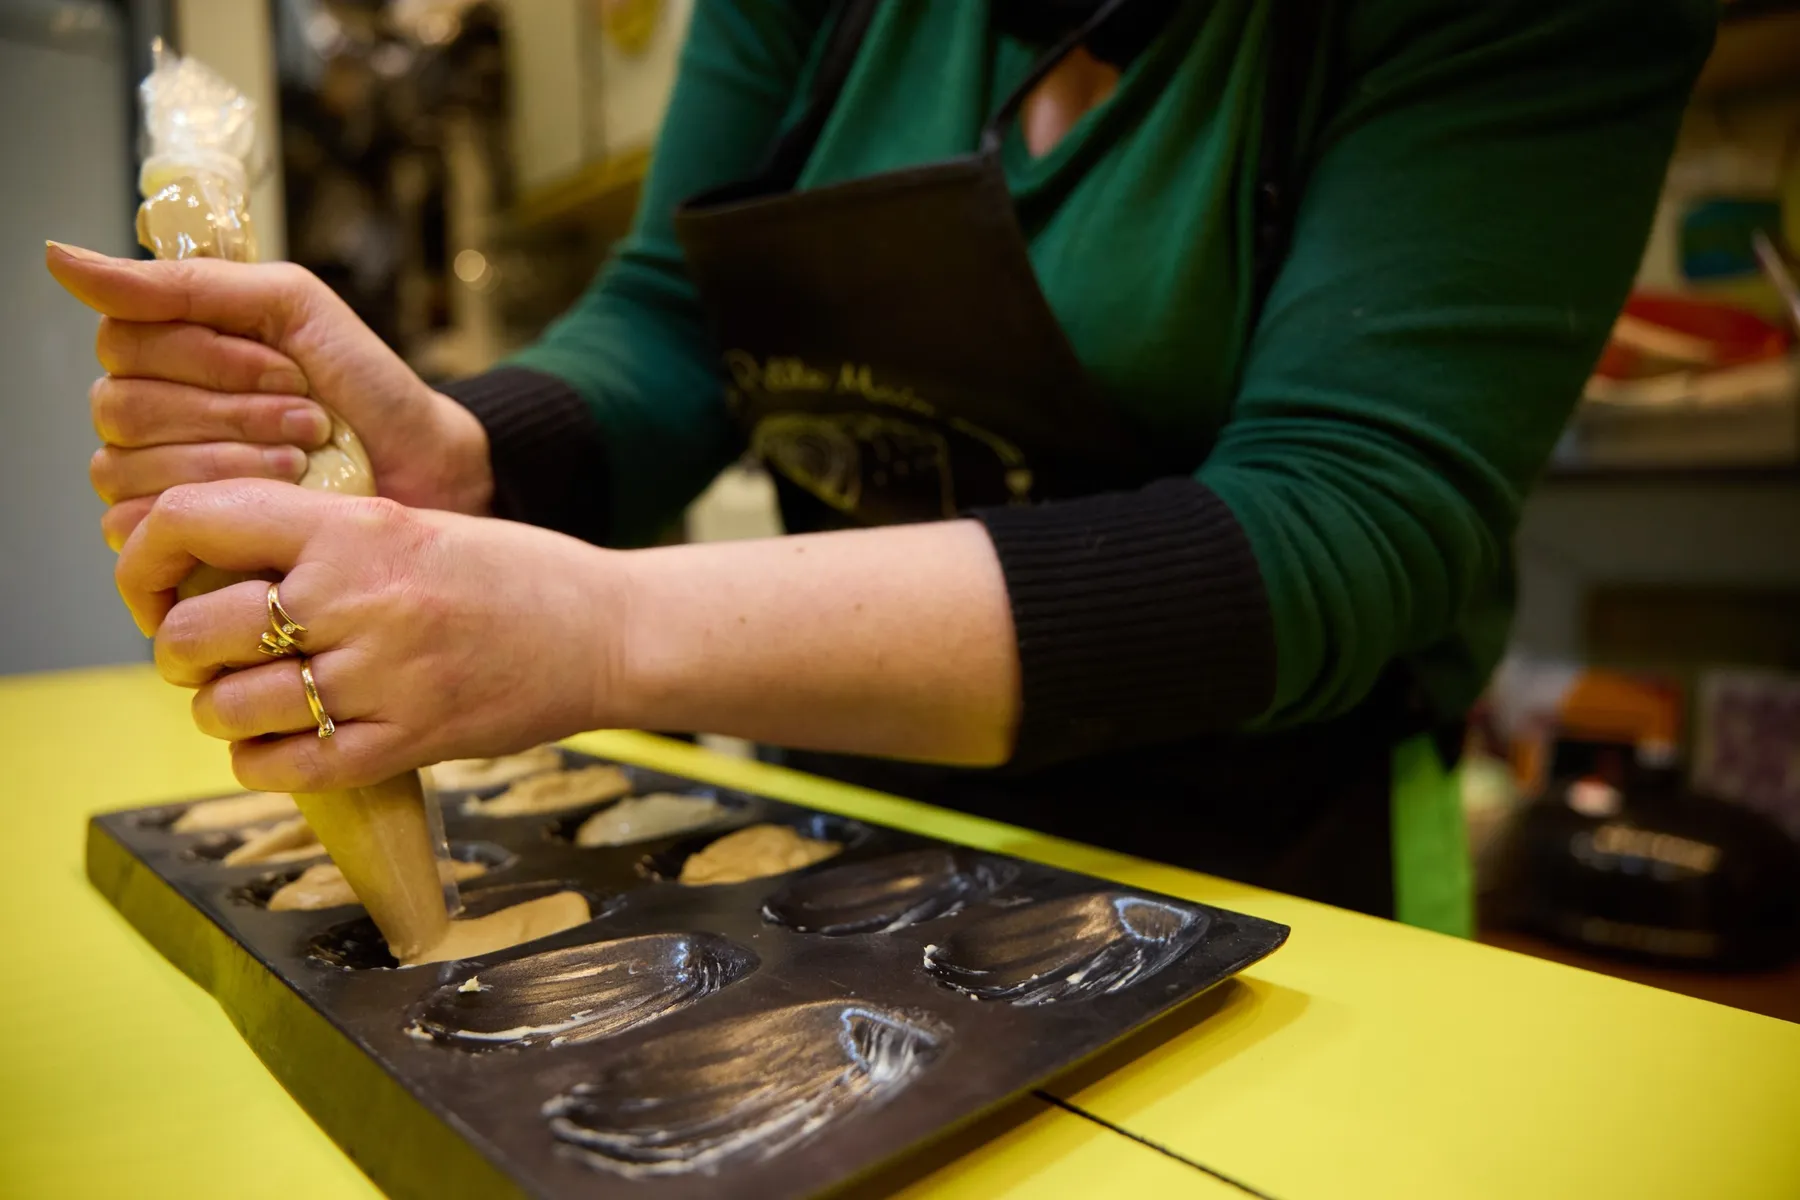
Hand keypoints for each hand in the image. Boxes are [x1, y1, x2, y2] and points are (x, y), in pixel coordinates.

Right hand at [45, 243, 493, 551]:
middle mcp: (150, 415)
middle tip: (307, 417)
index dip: (205, 356)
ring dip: (235, 456)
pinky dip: (223, 504)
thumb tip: (60, 258)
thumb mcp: (289, 307)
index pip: (121, 342)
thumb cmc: (365, 389)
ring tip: (305, 455)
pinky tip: (283, 495)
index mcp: (169, 354)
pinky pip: (139, 524)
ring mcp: (156, 480)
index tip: (286, 367)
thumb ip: (183, 282)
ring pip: (128, 466)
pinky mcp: (174, 542)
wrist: (425, 469)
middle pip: (123, 406)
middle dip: (231, 410)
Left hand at [116, 480, 621, 791]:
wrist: (607, 631)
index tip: (151, 584)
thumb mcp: (410, 525)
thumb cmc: (512, 574)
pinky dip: (262, 762)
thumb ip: (318, 541)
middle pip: (196, 630)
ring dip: (221, 711)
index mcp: (356, 527)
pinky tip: (279, 746)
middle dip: (179, 651)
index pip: (196, 517)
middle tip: (205, 656)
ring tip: (250, 701)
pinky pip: (290, 767)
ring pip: (232, 708)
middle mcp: (360, 598)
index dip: (145, 556)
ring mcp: (385, 676)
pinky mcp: (409, 742)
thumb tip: (207, 569)